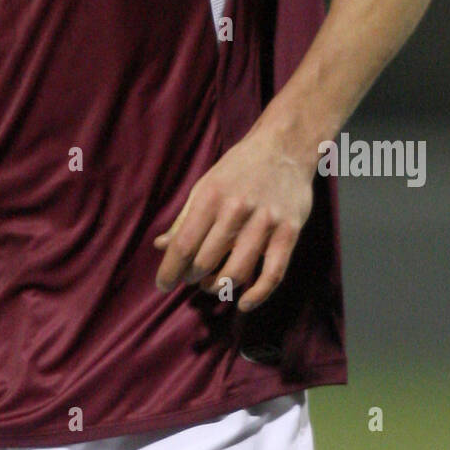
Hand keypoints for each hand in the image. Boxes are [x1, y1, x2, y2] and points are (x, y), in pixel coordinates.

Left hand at [153, 131, 314, 310]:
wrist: (285, 147)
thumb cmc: (239, 167)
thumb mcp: (206, 185)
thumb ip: (184, 218)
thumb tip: (160, 246)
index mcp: (211, 197)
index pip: (183, 245)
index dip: (170, 270)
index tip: (163, 285)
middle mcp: (236, 210)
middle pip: (206, 262)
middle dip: (193, 278)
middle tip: (193, 278)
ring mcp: (265, 222)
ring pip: (237, 272)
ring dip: (219, 286)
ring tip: (214, 284)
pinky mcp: (289, 232)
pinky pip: (272, 274)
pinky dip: (257, 294)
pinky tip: (244, 302)